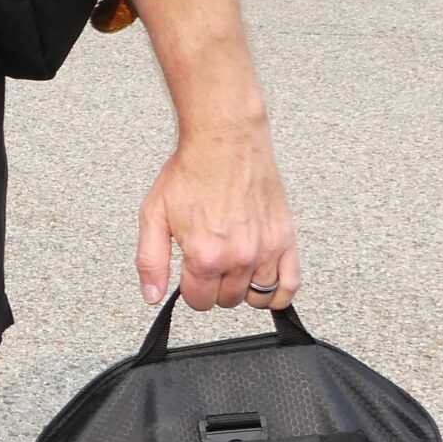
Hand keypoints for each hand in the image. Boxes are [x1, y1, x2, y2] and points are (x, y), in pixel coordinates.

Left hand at [136, 123, 300, 311]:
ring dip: (243, 289)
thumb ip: (151, 261)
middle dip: (215, 287)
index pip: (199, 301)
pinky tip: (265, 283)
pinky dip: (279, 293)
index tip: (191, 274)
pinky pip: (291, 284)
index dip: (191, 290)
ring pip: (258, 296)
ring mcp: (266, 249)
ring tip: (233, 269)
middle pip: (228, 300)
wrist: (224, 141)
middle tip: (210, 264)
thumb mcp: (154, 216)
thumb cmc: (191, 171)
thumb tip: (152, 295)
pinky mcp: (285, 238)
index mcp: (205, 255)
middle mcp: (239, 257)